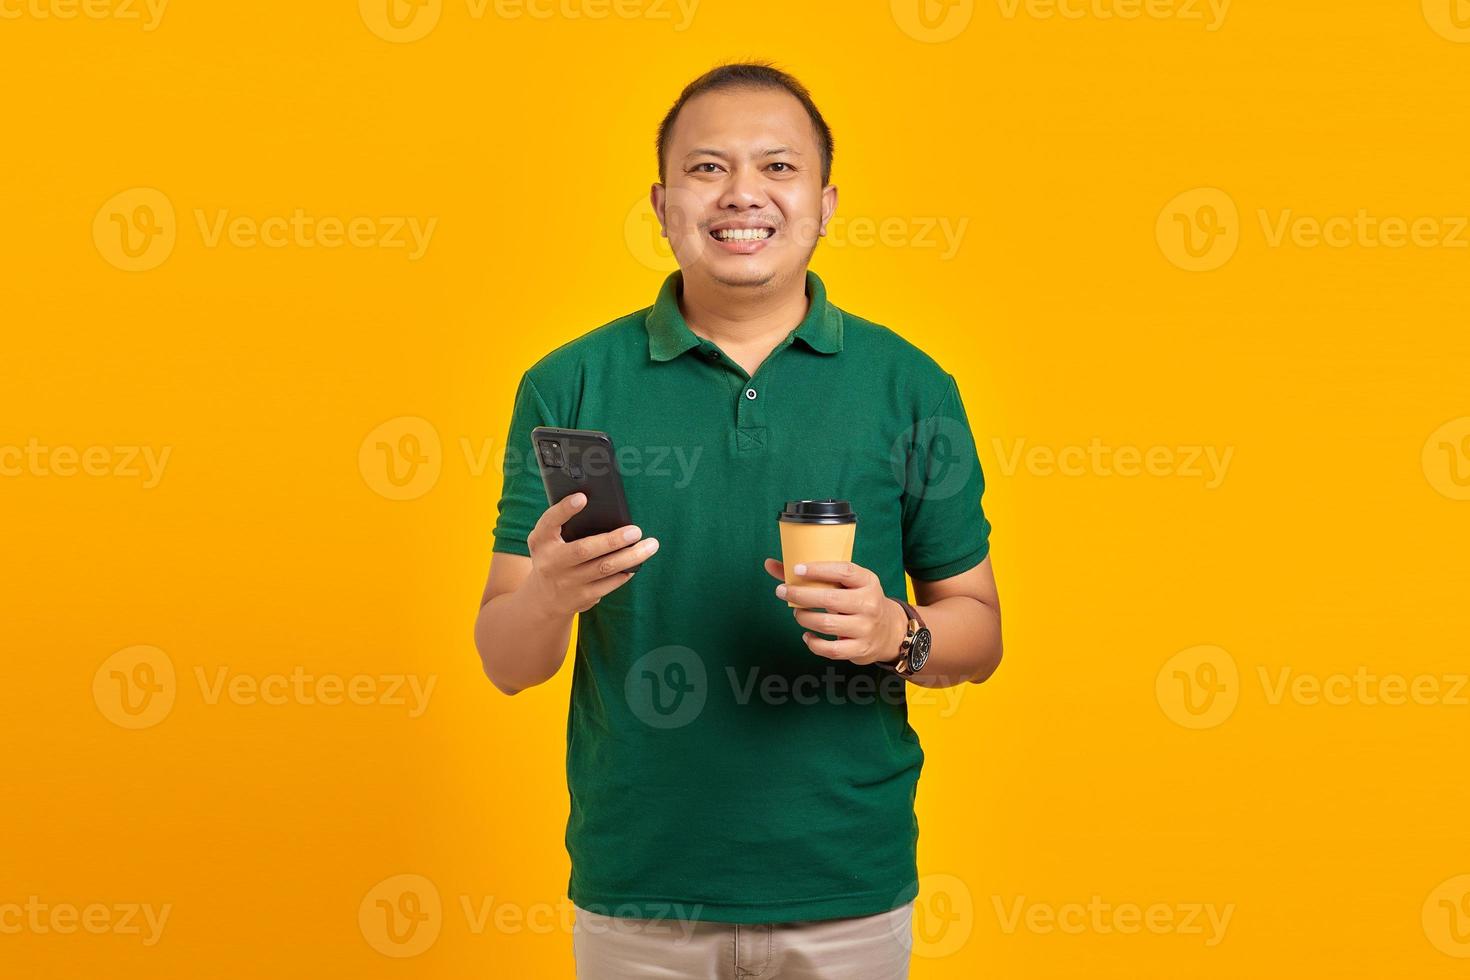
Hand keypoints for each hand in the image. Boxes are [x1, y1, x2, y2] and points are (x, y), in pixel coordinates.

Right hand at [527, 492, 658, 615]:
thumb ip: (565, 524)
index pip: (549, 522)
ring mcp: (567, 582)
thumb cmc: (553, 556)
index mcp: (541, 541)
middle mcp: (551, 562)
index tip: (582, 497)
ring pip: (604, 568)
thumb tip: (602, 508)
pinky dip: (625, 572)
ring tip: (650, 545)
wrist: (543, 598)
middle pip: (584, 550)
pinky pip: (609, 584)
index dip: (564, 509)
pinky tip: (637, 563)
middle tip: (636, 530)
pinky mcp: (582, 597)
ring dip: (631, 556)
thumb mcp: (548, 540)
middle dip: (613, 540)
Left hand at [762, 558, 907, 666]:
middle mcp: (869, 604)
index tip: (796, 568)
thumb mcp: (845, 583)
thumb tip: (770, 564)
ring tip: (797, 612)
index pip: (844, 571)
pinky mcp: (860, 649)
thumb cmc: (857, 600)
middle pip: (830, 599)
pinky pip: (831, 649)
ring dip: (804, 618)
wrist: (888, 631)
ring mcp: (866, 628)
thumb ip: (811, 574)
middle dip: (801, 595)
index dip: (818, 569)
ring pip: (827, 624)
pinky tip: (806, 635)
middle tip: (782, 591)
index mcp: (867, 581)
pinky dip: (813, 644)